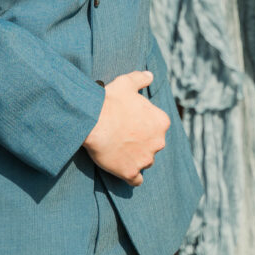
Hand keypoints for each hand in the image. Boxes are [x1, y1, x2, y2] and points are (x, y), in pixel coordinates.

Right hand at [82, 70, 169, 185]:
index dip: (144, 125)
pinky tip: (123, 170)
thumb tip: (150, 75)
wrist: (94, 121)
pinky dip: (131, 176)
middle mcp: (158, 142)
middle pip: (152, 145)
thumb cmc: (111, 101)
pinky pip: (136, 180)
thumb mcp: (127, 83)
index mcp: (161, 121)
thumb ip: (141, 78)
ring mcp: (145, 159)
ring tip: (119, 151)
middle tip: (123, 136)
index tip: (130, 123)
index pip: (157, 127)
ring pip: (145, 161)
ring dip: (136, 158)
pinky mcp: (131, 172)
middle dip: (142, 142)